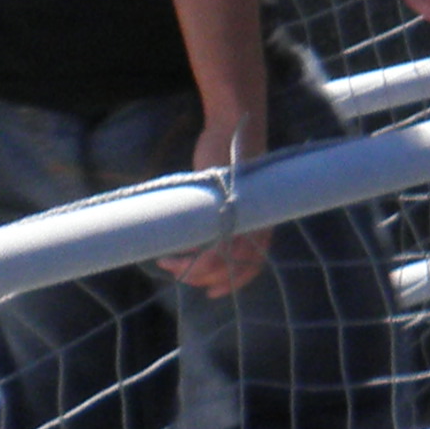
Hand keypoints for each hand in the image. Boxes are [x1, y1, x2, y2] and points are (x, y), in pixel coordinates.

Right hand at [157, 106, 274, 295]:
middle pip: (230, 266)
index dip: (233, 283)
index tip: (212, 294)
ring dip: (190, 266)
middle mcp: (256, 224)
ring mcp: (240, 214)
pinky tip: (170, 249)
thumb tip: (197, 244)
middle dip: (201, 276)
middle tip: (177, 273)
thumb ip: (222, 221)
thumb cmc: (228, 168)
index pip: (252, 267)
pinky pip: (205, 238)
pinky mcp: (224, 204)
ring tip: (168, 261)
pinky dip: (187, 250)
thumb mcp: (227, 199)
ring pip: (216, 256)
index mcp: (262, 225)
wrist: (233, 134)